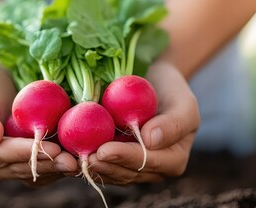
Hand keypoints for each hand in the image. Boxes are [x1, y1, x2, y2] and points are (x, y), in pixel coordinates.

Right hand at [0, 62, 77, 185]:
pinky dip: (58, 165)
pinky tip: (75, 157)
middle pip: (19, 169)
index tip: (48, 147)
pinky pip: (43, 168)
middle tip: (71, 160)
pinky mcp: (26, 160)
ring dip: (56, 168)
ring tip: (76, 161)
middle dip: (46, 164)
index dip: (24, 152)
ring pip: (34, 173)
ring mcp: (9, 165)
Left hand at [80, 61, 199, 184]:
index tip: (105, 149)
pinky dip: (87, 159)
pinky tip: (71, 154)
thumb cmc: (172, 91)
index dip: (125, 157)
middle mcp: (152, 169)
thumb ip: (174, 124)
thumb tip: (151, 141)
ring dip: (93, 167)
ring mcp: (132, 166)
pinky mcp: (116, 158)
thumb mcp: (184, 103)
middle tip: (85, 157)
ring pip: (112, 172)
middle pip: (127, 173)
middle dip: (105, 166)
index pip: (147, 163)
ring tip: (74, 160)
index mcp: (172, 161)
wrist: (155, 82)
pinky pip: (102, 163)